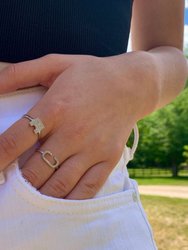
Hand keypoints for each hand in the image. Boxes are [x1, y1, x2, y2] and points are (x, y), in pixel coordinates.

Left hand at [0, 54, 141, 198]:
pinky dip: (68, 200)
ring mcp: (93, 149)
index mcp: (56, 108)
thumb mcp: (55, 63)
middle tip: (10, 183)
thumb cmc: (90, 74)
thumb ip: (19, 74)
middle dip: (16, 181)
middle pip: (35, 170)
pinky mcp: (109, 159)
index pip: (17, 140)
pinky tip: (57, 200)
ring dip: (39, 194)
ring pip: (59, 185)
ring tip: (29, 193)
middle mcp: (73, 133)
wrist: (131, 85)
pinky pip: (86, 189)